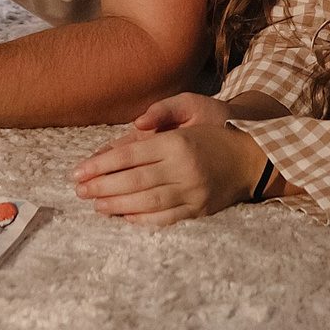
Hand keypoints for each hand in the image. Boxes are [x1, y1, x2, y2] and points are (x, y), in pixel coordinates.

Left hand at [71, 93, 270, 225]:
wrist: (251, 157)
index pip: (130, 155)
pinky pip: (165, 219)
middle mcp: (183, 168)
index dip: (101, 164)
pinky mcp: (199, 210)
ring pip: (147, 203)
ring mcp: (192, 192)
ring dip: (117, 205)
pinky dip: (142, 219)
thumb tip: (133, 127)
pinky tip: (124, 217)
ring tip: (96, 205)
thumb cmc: (215, 130)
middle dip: (102, 187)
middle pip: (134, 181)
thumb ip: (160, 115)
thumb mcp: (190, 109)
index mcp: (177, 142)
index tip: (78, 172)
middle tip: (79, 191)